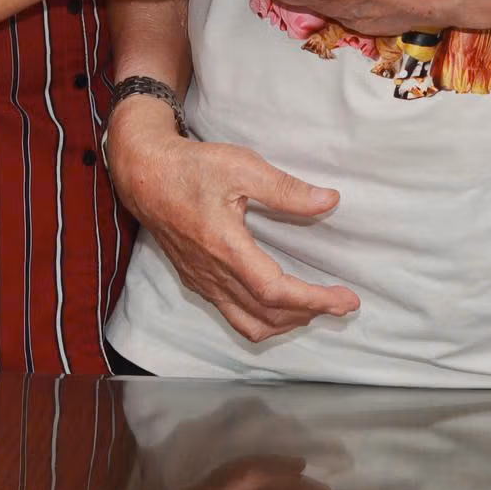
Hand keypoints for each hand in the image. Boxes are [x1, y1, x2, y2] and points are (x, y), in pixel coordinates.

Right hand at [105, 101, 360, 340]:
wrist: (144, 175)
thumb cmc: (191, 168)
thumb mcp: (242, 167)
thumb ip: (286, 189)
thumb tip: (329, 201)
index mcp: (225, 247)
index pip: (275, 292)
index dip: (314, 300)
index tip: (346, 300)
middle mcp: (212, 273)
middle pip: (267, 315)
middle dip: (310, 314)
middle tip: (342, 304)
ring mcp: (202, 281)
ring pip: (248, 323)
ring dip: (286, 322)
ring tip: (315, 307)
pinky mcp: (196, 281)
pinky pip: (232, 315)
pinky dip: (262, 319)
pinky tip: (279, 303)